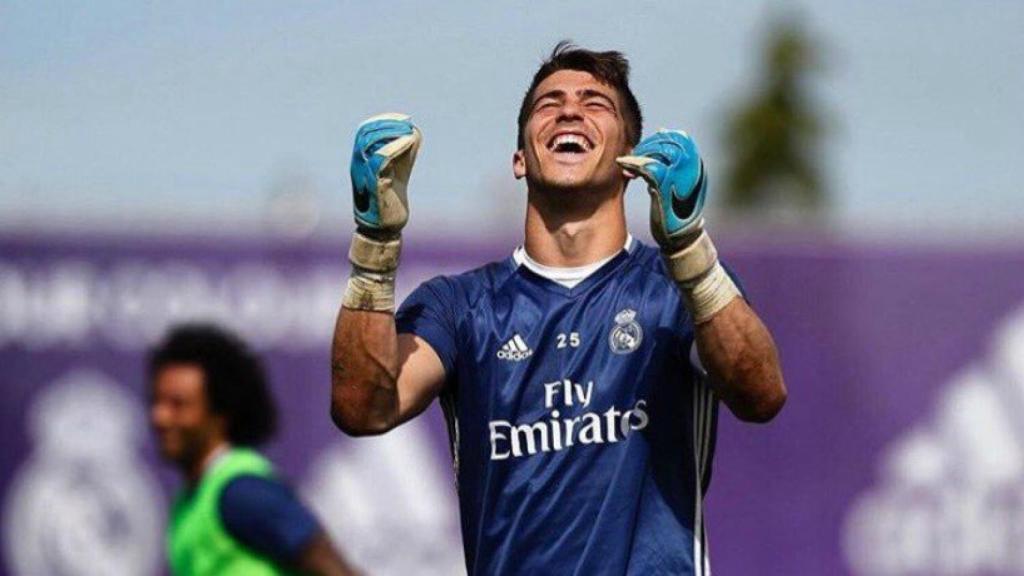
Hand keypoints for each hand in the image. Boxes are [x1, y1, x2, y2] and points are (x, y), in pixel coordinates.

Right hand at [350, 113, 421, 235]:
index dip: (383, 120)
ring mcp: (364, 174)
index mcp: (361, 159)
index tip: (404, 119)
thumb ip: (404, 151)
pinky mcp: (375, 184)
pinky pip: (381, 159)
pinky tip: (409, 142)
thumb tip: (413, 132)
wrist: (385, 226)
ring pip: (370, 142)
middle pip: (366, 133)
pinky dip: (395, 146)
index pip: (365, 130)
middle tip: (407, 124)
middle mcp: (358, 164)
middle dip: (388, 124)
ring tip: (409, 132)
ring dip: (392, 132)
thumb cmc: (392, 196)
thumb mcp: (399, 169)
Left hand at [617, 129, 706, 251]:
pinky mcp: (666, 185)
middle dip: (649, 145)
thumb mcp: (675, 183)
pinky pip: (648, 166)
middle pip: (669, 142)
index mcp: (697, 166)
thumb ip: (670, 165)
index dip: (662, 138)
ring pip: (658, 151)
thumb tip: (659, 141)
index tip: (647, 146)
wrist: (681, 238)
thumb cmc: (675, 211)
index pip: (681, 139)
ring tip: (629, 162)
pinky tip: (624, 165)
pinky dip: (633, 163)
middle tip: (635, 155)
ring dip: (640, 154)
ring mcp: (680, 175)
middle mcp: (692, 168)